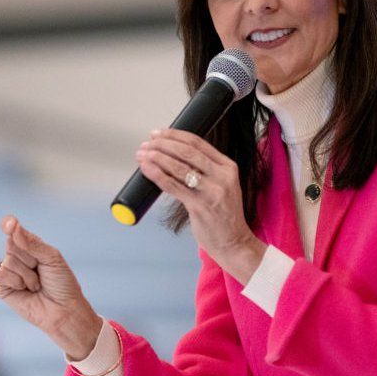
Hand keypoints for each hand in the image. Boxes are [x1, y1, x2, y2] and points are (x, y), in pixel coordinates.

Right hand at [0, 215, 102, 360]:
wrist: (63, 310)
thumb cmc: (62, 284)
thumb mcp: (52, 258)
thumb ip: (32, 243)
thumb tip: (13, 228)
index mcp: (31, 247)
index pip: (15, 230)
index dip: (10, 225)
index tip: (10, 223)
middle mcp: (18, 257)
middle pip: (12, 244)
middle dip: (29, 258)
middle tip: (41, 270)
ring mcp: (9, 271)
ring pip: (8, 260)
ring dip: (26, 275)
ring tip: (36, 285)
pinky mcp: (1, 287)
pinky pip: (0, 274)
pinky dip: (16, 282)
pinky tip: (25, 291)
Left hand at [136, 128, 265, 283]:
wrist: (234, 242)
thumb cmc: (222, 214)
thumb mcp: (222, 185)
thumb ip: (204, 170)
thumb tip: (171, 155)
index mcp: (228, 166)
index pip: (198, 143)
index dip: (174, 135)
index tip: (158, 133)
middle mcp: (222, 176)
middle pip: (187, 152)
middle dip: (162, 145)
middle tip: (147, 143)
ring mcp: (212, 191)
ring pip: (179, 167)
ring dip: (156, 158)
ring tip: (142, 154)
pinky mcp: (199, 206)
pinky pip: (173, 186)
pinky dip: (157, 175)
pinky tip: (147, 169)